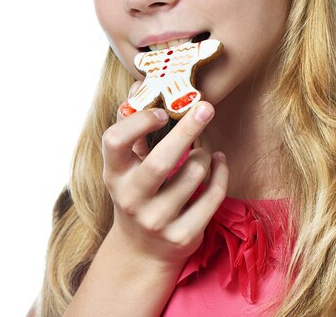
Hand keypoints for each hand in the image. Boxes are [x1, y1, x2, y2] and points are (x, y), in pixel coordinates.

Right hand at [102, 90, 228, 268]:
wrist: (142, 250)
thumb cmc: (137, 189)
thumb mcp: (126, 163)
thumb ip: (132, 124)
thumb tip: (140, 84)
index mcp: (114, 174)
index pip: (115, 140)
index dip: (140, 121)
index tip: (163, 112)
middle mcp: (131, 199)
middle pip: (162, 160)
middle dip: (188, 130)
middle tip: (206, 107)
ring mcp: (157, 220)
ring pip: (195, 172)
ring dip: (205, 152)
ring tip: (204, 146)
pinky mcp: (183, 236)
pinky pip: (213, 195)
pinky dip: (221, 171)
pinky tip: (219, 161)